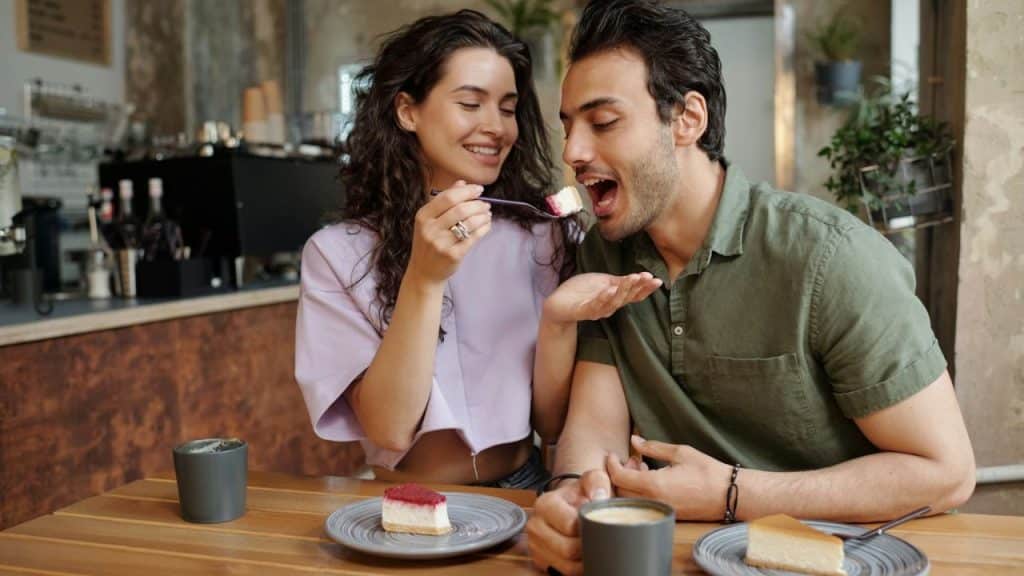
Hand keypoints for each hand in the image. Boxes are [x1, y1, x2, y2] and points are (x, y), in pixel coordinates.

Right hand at [406, 181, 491, 285]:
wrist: (424, 272)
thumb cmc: (429, 243)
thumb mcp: (430, 221)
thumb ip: (444, 201)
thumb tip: (462, 183)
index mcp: (423, 216)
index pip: (448, 197)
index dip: (467, 191)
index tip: (479, 189)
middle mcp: (430, 229)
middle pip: (460, 209)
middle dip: (477, 204)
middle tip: (486, 204)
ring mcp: (441, 243)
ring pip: (469, 223)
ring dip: (483, 216)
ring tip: (487, 214)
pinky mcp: (452, 255)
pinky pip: (473, 238)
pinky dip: (483, 229)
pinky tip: (486, 225)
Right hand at [526, 469, 611, 575]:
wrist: (570, 503)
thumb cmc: (582, 494)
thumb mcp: (592, 480)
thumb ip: (597, 482)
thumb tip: (598, 497)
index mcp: (545, 504)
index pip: (570, 525)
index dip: (589, 527)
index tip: (597, 522)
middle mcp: (535, 525)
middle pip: (568, 550)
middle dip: (588, 547)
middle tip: (599, 539)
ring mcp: (535, 545)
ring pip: (566, 566)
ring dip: (584, 561)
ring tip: (594, 548)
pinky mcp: (540, 561)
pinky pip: (563, 573)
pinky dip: (576, 569)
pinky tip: (583, 557)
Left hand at [542, 272, 661, 325]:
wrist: (559, 302)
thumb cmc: (582, 291)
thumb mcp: (603, 282)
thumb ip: (619, 281)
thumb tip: (638, 277)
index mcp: (615, 298)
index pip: (634, 294)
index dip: (646, 288)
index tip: (658, 280)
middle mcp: (609, 306)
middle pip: (627, 297)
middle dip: (638, 286)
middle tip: (647, 276)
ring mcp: (596, 310)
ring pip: (614, 302)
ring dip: (624, 290)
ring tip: (632, 278)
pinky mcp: (583, 311)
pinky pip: (595, 306)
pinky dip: (603, 298)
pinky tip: (610, 290)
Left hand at [606, 435, 732, 521]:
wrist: (730, 495)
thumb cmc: (707, 471)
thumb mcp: (680, 453)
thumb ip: (653, 447)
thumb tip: (634, 440)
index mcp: (654, 485)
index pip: (619, 478)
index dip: (611, 465)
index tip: (613, 455)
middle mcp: (654, 502)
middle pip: (620, 492)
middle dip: (620, 474)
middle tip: (633, 460)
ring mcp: (661, 511)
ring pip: (631, 501)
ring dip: (630, 484)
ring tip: (644, 468)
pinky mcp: (668, 515)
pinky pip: (644, 506)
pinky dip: (640, 493)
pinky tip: (653, 479)